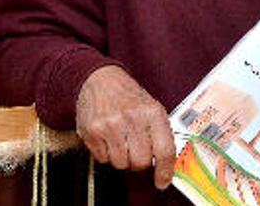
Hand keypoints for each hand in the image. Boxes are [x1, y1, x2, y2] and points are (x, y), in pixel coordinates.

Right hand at [75, 66, 175, 188]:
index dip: (165, 171)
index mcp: (152, 112)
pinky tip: (107, 137)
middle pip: (141, 162)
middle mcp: (131, 118)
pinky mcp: (92, 131)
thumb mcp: (151, 107)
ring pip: (121, 163)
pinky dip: (106, 153)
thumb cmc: (128, 96)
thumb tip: (167, 165)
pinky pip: (103, 158)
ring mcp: (110, 125)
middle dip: (139, 161)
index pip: (164, 150)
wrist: (100, 78)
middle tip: (135, 149)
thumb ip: (160, 134)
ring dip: (121, 157)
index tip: (162, 181)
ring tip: (120, 140)